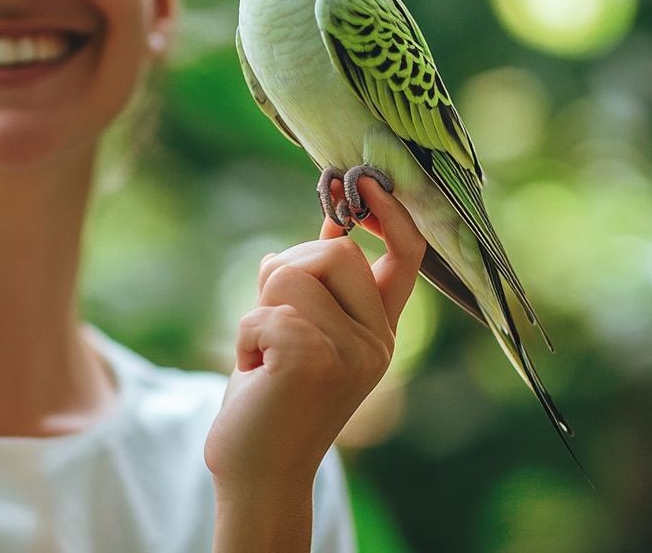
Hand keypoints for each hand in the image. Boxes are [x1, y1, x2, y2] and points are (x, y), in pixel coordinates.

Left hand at [205, 177, 427, 491]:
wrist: (258, 471)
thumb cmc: (274, 397)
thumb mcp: (305, 334)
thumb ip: (321, 287)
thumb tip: (332, 227)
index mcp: (380, 331)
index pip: (407, 258)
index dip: (391, 213)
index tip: (363, 180)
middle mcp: (377, 342)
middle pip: (334, 250)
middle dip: (288, 270)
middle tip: (275, 325)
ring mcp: (349, 352)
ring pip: (290, 272)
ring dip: (260, 307)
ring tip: (265, 356)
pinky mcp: (310, 360)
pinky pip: (262, 309)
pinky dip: (244, 335)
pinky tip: (256, 374)